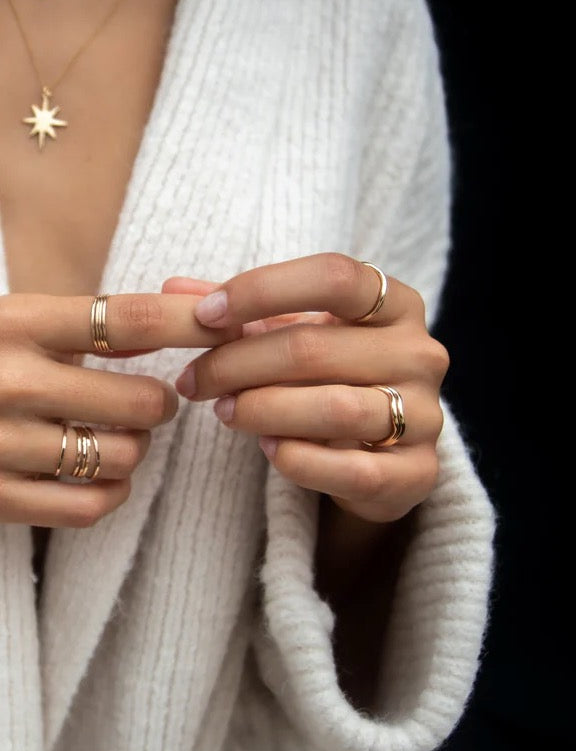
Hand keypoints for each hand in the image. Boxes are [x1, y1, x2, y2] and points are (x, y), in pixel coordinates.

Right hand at [0, 293, 237, 526]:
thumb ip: (86, 321)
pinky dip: (114, 492)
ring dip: (138, 448)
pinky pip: (91, 506)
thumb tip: (183, 311)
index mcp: (15, 323)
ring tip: (122, 435)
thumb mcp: (15, 322)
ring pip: (124, 456)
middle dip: (164, 403)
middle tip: (155, 402)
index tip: (231, 323)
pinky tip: (106, 475)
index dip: (191, 323)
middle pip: (142, 401)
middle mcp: (9, 381)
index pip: (128, 319)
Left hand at [166, 253, 448, 522]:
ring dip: (263, 410)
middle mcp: (421, 353)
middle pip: (317, 347)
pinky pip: (352, 469)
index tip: (205, 315)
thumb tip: (172, 287)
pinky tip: (267, 449)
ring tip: (224, 412)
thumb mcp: (294, 336)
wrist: (383, 455)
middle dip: (238, 363)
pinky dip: (298, 459)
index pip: (334, 277)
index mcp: (397, 304)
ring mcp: (427, 415)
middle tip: (194, 380)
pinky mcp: (418, 473)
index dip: (262, 289)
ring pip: (334, 408)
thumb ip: (243, 313)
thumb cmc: (331, 380)